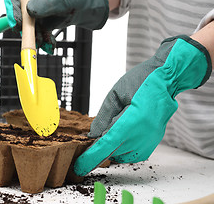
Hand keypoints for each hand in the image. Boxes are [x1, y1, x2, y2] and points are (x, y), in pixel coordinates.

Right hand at [4, 0, 108, 53]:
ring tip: (44, 43)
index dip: (12, 11)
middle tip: (31, 37)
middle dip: (25, 29)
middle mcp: (29, 1)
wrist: (81, 8)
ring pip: (27, 28)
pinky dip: (42, 41)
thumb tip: (29, 10)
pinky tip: (50, 44)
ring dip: (35, 37)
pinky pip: (36, 34)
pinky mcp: (38, 24)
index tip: (17, 23)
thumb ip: (43, 3)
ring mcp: (33, 13)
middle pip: (18, 15)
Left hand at [74, 35, 211, 175]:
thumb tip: (93, 136)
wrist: (167, 81)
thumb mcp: (116, 94)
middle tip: (91, 136)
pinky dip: (121, 146)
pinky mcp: (151, 145)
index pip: (106, 146)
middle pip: (110, 152)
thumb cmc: (141, 82)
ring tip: (118, 123)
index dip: (90, 158)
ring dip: (110, 145)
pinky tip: (124, 130)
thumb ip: (103, 117)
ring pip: (118, 154)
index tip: (79, 167)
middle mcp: (141, 136)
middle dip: (97, 148)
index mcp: (131, 122)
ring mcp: (148, 143)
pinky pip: (129, 153)